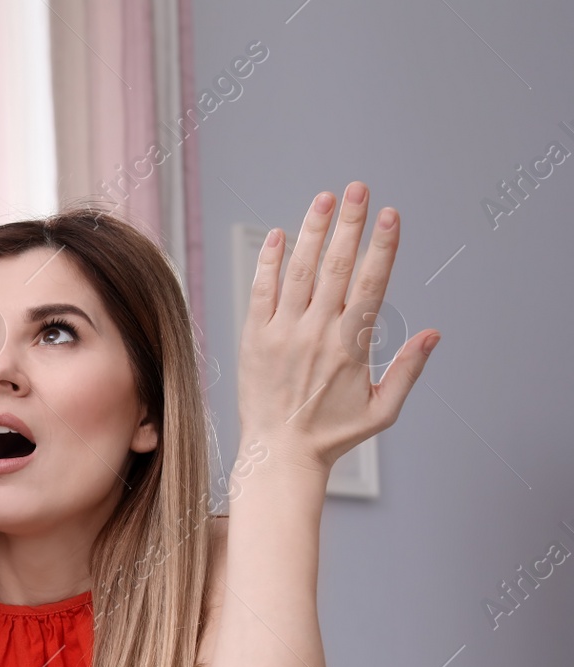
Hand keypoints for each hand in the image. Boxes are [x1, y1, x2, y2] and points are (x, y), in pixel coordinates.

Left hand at [237, 180, 440, 474]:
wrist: (279, 455)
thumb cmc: (332, 435)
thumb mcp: (383, 409)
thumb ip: (409, 369)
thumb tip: (434, 333)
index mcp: (351, 345)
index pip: (371, 283)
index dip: (382, 246)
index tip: (390, 214)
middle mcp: (316, 333)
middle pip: (335, 266)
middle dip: (348, 223)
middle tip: (357, 188)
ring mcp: (283, 333)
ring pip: (298, 271)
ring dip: (311, 231)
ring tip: (323, 199)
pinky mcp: (255, 339)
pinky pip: (261, 292)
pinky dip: (269, 262)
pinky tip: (278, 235)